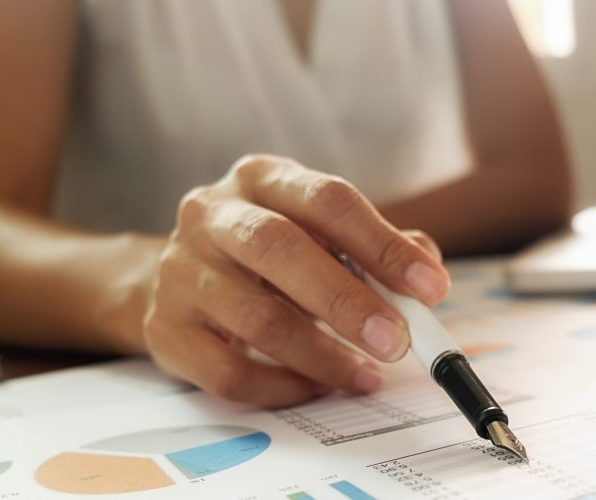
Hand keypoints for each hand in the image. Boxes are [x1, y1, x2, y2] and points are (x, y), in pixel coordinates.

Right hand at [141, 154, 448, 406]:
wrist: (175, 278)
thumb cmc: (268, 254)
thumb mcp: (320, 233)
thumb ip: (378, 249)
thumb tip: (428, 278)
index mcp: (261, 178)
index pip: (328, 200)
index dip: (383, 245)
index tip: (430, 287)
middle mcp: (212, 215)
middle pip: (281, 250)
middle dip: (347, 301)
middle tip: (398, 341)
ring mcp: (181, 272)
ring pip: (257, 319)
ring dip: (324, 356)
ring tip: (366, 375)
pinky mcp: (165, 330)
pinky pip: (229, 373)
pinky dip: (283, 387)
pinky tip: (317, 386)